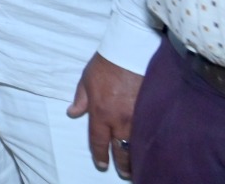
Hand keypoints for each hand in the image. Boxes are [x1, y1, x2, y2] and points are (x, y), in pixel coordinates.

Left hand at [66, 53, 140, 177]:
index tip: (101, 164)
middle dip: (122, 164)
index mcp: (100, 112)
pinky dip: (147, 143)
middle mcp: (119, 119)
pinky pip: (149, 133)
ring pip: (137, 145)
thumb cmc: (105, 65)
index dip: (100, 155)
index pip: (98, 140)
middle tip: (124, 172)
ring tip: (136, 167)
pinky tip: (148, 149)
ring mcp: (138, 117)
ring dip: (136, 157)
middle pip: (121, 149)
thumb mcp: (86, 81)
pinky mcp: (151, 111)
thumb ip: (80, 99)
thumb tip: (72, 113)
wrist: (130, 53)